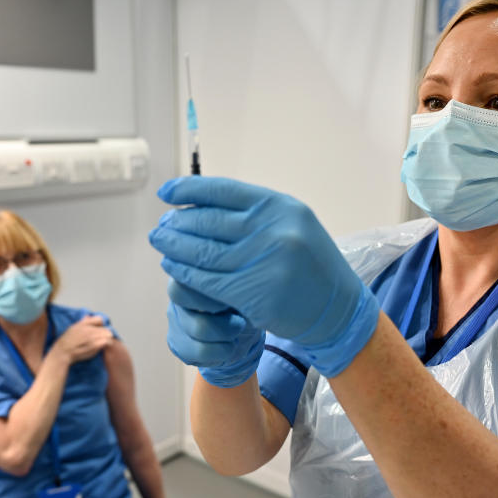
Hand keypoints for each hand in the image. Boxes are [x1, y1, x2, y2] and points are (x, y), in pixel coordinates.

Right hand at [48, 315, 112, 365]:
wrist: (62, 352)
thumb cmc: (67, 342)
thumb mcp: (73, 328)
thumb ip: (82, 322)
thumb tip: (87, 316)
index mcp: (83, 324)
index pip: (99, 319)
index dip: (101, 325)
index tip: (99, 329)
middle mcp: (88, 329)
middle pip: (106, 329)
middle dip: (106, 333)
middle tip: (102, 339)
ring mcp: (92, 337)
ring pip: (108, 335)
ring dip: (107, 339)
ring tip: (103, 343)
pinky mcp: (94, 345)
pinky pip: (106, 342)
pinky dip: (106, 344)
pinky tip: (102, 347)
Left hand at [149, 176, 378, 376]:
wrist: (336, 308)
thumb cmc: (310, 264)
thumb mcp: (291, 224)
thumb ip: (253, 213)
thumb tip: (202, 203)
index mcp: (279, 206)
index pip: (223, 190)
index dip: (188, 190)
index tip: (166, 193)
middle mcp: (272, 230)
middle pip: (208, 222)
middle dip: (178, 223)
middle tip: (160, 225)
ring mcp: (264, 262)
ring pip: (204, 253)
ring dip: (175, 248)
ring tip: (160, 242)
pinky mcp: (255, 294)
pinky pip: (208, 281)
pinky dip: (185, 273)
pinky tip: (173, 268)